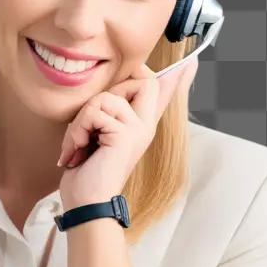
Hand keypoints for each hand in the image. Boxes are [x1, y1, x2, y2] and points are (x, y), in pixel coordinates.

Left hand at [57, 56, 198, 207]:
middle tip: (86, 125)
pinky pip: (94, 113)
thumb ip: (102, 117)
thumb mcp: (93, 139)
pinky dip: (77, 131)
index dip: (175, 78)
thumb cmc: (86, 175)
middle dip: (105, 93)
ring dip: (80, 122)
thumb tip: (106, 100)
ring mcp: (138, 130)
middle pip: (140, 81)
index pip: (162, 96)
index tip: (190, 63)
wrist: (86, 203)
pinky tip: (76, 152)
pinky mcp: (126, 134)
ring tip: (76, 145)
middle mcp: (144, 126)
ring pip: (103, 98)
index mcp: (139, 126)